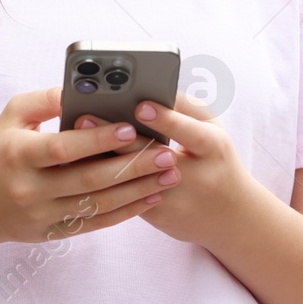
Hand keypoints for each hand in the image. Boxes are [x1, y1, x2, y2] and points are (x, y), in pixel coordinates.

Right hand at [0, 87, 181, 248]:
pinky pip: (97, 223)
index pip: (63, 148)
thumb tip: (82, 89)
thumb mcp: (11, 117)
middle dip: (132, 165)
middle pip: (89, 179)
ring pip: (99, 204)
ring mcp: (44, 215)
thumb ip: (45, 100)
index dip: (97, 139)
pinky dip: (126, 211)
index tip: (130, 127)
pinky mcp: (55, 232)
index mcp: (19, 155)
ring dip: (138, 190)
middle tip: (165, 152)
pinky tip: (150, 197)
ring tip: (168, 174)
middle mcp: (31, 189)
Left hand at [71, 91, 247, 247]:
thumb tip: (146, 86)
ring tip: (72, 139)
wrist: (230, 217)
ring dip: (99, 159)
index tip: (140, 105)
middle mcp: (195, 177)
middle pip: (150, 157)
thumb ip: (182, 106)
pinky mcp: (156, 216)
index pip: (189, 133)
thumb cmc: (214, 158)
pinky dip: (99, 178)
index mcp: (212, 148)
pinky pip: (123, 196)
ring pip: (131, 181)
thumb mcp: (210, 128)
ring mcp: (174, 200)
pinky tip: (76, 163)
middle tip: (85, 116)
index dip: (165, 119)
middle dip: (115, 137)